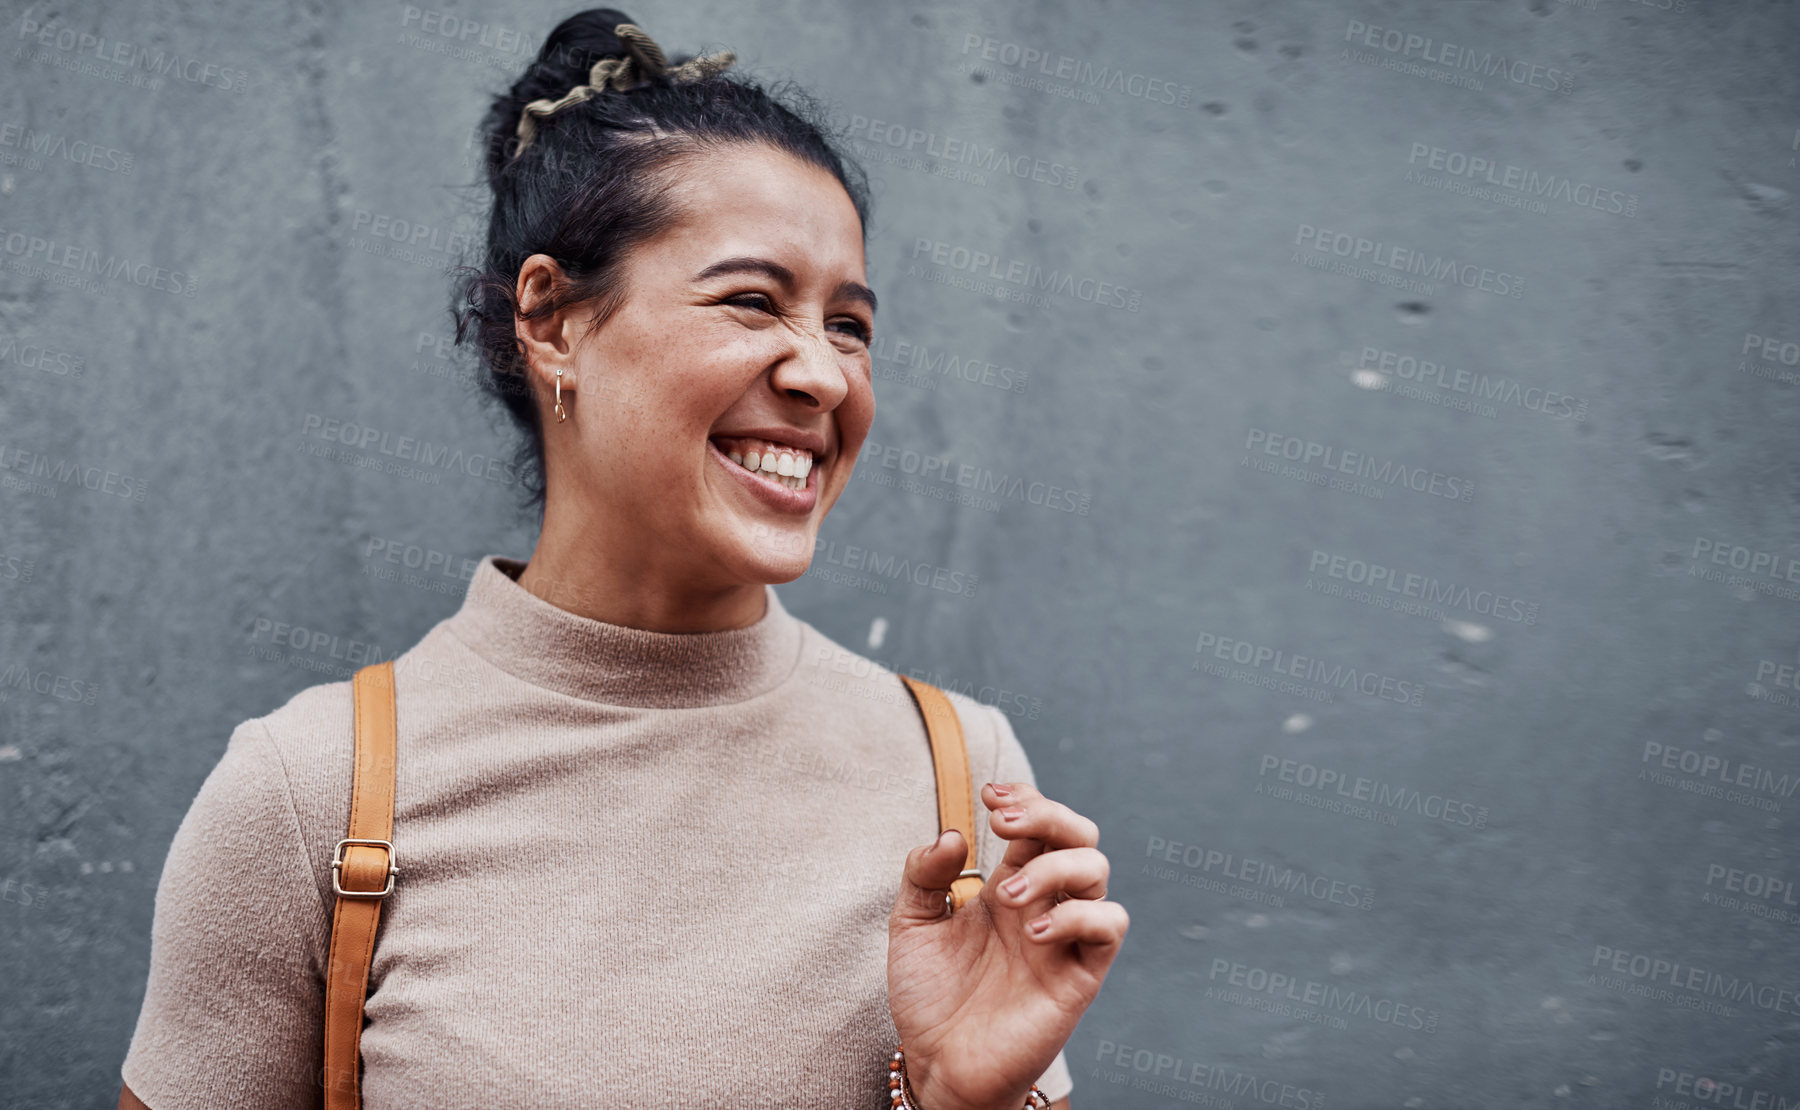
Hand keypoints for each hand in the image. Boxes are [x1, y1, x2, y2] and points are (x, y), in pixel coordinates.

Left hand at [888, 781, 1128, 1109]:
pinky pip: (1109, 927)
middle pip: (1078, 834)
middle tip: (1002, 822)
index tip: (988, 795)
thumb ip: (924, 874)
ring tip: (1008, 895)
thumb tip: (953, 833)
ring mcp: (1065, 938)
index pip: (1038, 823)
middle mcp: (1044, 904)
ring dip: (1054, 867)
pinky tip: (1034, 931)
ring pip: (1097, 872)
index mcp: (1009, 884)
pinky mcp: (1079, 976)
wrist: (940, 1066)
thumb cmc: (930, 996)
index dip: (1023, 798)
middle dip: (1047, 813)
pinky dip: (1079, 915)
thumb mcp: (911, 924)